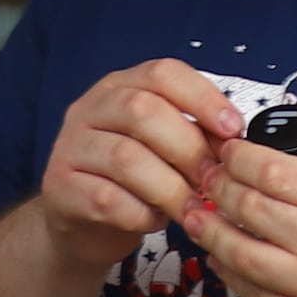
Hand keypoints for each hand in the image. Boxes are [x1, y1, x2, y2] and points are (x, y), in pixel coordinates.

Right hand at [33, 59, 241, 277]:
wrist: (83, 222)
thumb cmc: (134, 178)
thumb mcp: (165, 145)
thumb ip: (196, 133)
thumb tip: (237, 141)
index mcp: (122, 86)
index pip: (163, 73)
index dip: (203, 98)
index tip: (233, 129)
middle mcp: (90, 109)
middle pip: (143, 112)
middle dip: (188, 147)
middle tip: (212, 178)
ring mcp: (69, 148)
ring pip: (126, 158)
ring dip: (169, 187)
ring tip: (190, 206)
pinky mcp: (58, 189)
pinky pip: (107, 198)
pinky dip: (141, 212)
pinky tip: (156, 220)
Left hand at [192, 112, 296, 296]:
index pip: (278, 172)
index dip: (243, 157)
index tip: (232, 150)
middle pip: (252, 208)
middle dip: (220, 185)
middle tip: (208, 174)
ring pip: (241, 252)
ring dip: (210, 228)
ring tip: (196, 211)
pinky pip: (250, 291)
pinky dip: (226, 268)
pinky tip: (219, 252)